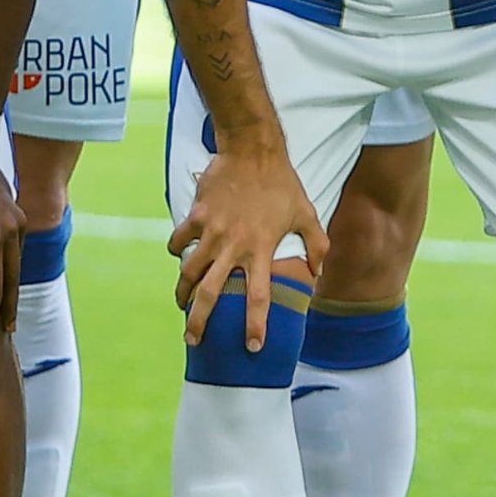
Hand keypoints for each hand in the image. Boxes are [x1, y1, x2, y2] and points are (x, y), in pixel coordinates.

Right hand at [170, 136, 323, 354]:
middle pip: (210, 293)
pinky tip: (179, 256)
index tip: (252, 347)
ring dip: (182, 292)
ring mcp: (211, 231)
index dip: (255, 325)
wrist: (252, 150)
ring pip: (189, 271)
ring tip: (181, 304)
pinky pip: (179, 241)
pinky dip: (176, 250)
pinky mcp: (196, 215)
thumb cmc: (282, 183)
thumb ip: (317, 245)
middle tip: (193, 339)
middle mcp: (233, 246)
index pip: (258, 297)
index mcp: (261, 250)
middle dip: (199, 321)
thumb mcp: (307, 214)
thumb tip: (318, 271)